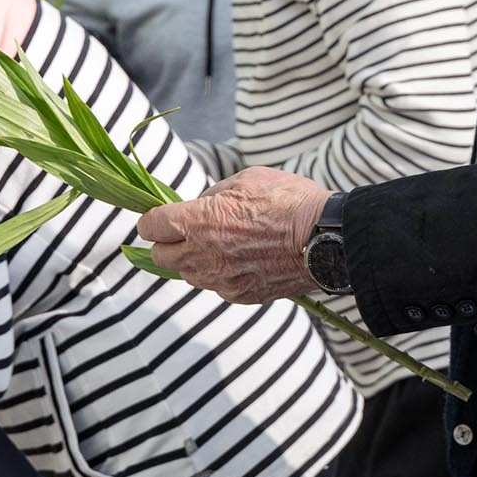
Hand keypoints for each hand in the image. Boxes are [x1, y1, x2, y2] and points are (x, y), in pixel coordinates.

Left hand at [135, 168, 332, 304]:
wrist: (326, 239)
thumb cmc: (287, 201)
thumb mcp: (245, 181)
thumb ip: (213, 195)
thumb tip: (201, 206)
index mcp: (197, 222)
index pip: (150, 226)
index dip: (152, 218)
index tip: (161, 215)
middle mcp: (202, 256)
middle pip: (160, 257)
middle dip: (167, 242)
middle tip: (185, 230)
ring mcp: (221, 281)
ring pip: (188, 274)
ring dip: (194, 260)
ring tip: (219, 243)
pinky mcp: (240, 296)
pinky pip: (217, 286)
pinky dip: (221, 274)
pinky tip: (242, 258)